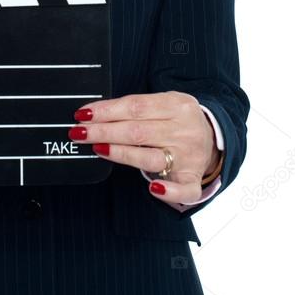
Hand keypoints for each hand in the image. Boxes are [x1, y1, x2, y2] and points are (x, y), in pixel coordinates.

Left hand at [69, 91, 218, 206]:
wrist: (215, 137)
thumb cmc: (179, 120)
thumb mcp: (166, 102)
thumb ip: (138, 106)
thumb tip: (97, 113)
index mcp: (177, 105)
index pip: (136, 106)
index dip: (107, 110)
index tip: (83, 114)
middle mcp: (184, 130)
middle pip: (137, 131)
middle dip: (104, 131)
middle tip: (79, 132)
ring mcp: (189, 156)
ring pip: (151, 157)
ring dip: (121, 153)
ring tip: (97, 147)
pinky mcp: (193, 179)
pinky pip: (184, 190)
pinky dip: (170, 192)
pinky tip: (154, 189)